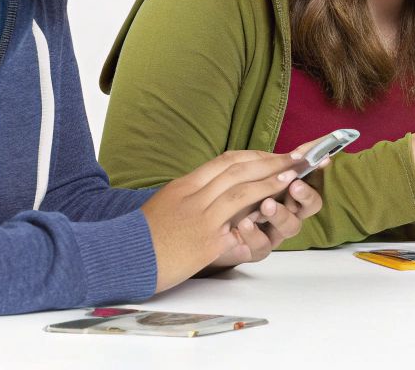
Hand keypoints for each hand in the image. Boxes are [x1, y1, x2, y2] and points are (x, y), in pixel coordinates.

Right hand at [140, 149, 300, 292]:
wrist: (119, 260)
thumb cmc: (142, 239)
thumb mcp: (165, 206)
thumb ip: (192, 197)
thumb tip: (215, 191)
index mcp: (184, 186)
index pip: (225, 161)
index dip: (253, 155)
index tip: (271, 155)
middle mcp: (193, 196)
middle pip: (237, 168)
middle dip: (269, 160)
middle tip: (294, 156)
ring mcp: (199, 216)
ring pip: (240, 187)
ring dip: (270, 177)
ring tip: (293, 172)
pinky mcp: (205, 240)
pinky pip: (236, 218)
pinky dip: (259, 204)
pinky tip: (275, 201)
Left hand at [202, 136, 329, 271]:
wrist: (204, 232)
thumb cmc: (230, 200)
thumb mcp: (247, 178)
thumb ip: (269, 165)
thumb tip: (293, 148)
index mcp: (287, 191)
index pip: (311, 179)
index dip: (318, 170)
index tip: (321, 160)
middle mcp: (287, 212)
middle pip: (310, 206)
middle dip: (306, 195)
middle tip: (295, 185)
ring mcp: (274, 233)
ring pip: (291, 226)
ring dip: (281, 213)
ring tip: (266, 205)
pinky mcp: (257, 251)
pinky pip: (263, 246)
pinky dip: (255, 234)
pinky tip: (244, 224)